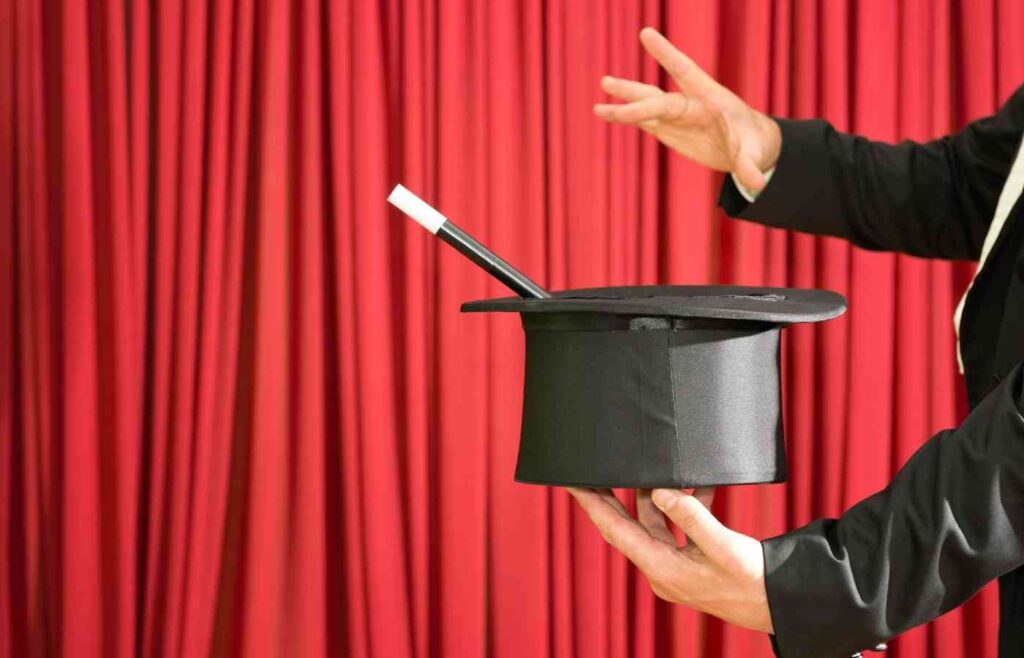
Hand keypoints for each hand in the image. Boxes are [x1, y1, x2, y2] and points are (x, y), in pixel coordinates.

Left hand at [568, 487, 772, 633]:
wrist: (778, 604)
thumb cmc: (752, 580)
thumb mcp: (722, 545)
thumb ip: (691, 516)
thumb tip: (661, 490)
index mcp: (661, 568)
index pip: (615, 531)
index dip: (593, 505)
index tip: (574, 483)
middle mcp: (661, 568)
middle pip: (626, 526)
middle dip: (609, 497)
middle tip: (591, 470)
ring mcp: (676, 565)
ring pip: (653, 523)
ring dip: (652, 496)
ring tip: (648, 467)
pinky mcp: (692, 561)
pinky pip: (678, 528)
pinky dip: (684, 507)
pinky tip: (698, 485)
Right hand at [595, 27, 781, 191]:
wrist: (749, 145)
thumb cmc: (754, 145)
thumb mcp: (754, 155)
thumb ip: (750, 167)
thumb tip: (756, 182)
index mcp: (709, 99)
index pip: (684, 70)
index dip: (665, 53)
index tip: (645, 33)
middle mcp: (689, 103)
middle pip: (658, 98)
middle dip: (634, 98)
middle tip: (607, 85)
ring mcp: (676, 116)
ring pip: (645, 104)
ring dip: (622, 102)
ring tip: (596, 103)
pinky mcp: (669, 129)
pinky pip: (643, 120)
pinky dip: (624, 116)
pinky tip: (603, 111)